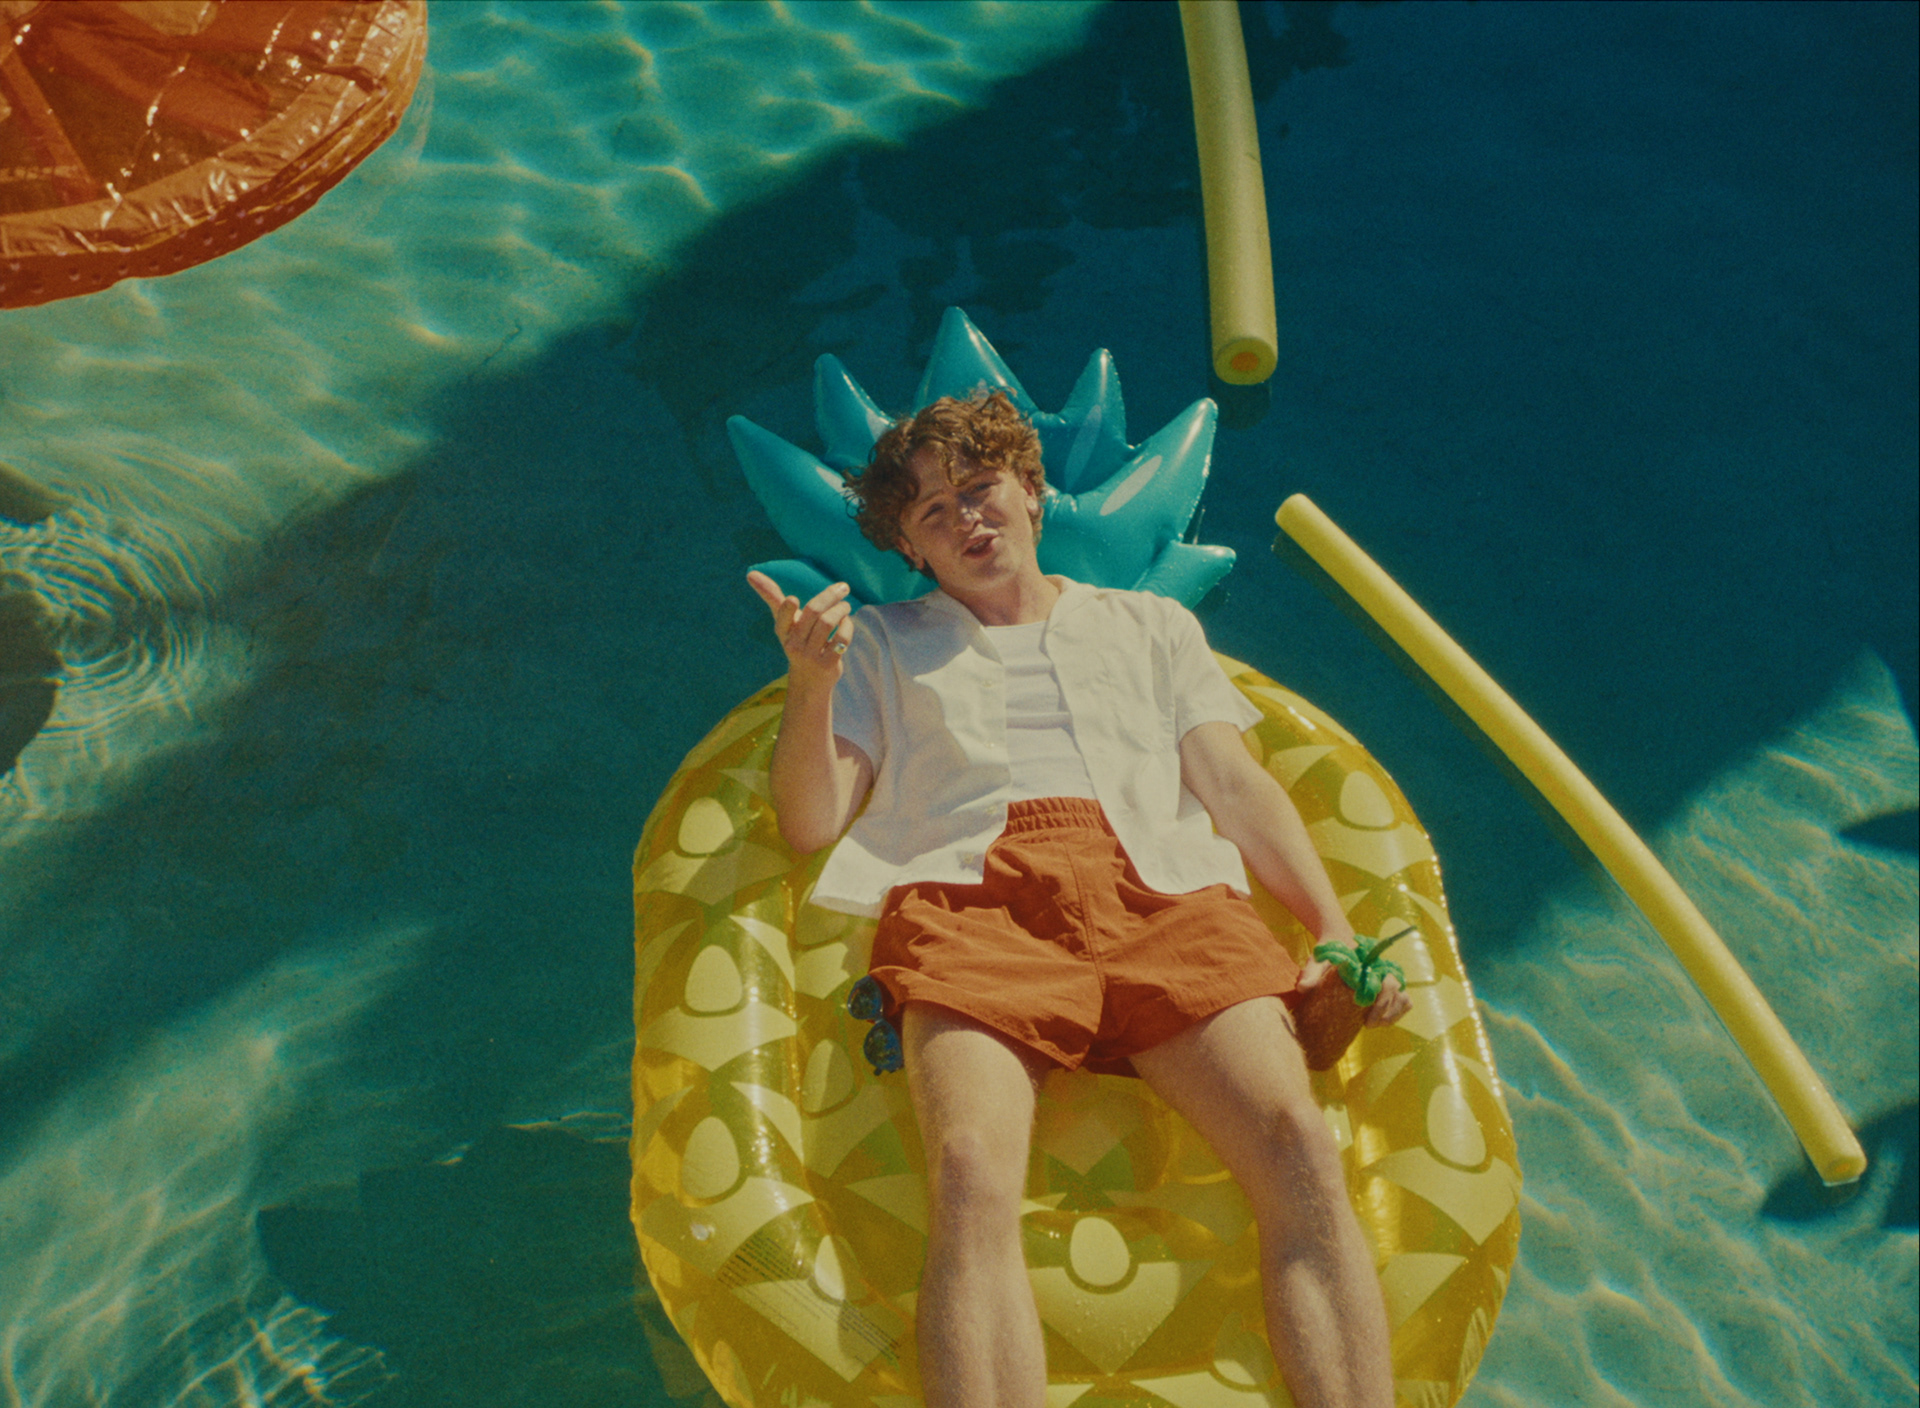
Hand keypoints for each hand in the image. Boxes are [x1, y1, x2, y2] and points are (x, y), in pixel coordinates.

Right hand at [747, 571, 853, 686]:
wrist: (809, 681)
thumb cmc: (797, 641)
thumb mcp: (784, 623)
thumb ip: (771, 597)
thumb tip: (751, 573)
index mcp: (783, 632)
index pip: (782, 619)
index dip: (787, 610)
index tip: (793, 599)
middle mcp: (794, 644)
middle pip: (813, 613)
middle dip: (829, 596)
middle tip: (843, 588)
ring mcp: (811, 655)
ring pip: (828, 623)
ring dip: (841, 609)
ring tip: (846, 606)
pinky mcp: (828, 664)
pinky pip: (841, 639)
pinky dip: (847, 626)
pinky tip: (846, 622)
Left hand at [1297, 939, 1411, 1027]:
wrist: (1338, 940)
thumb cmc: (1329, 952)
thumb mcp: (1318, 960)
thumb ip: (1311, 973)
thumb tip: (1302, 988)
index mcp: (1369, 962)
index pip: (1385, 981)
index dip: (1380, 1002)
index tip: (1366, 1020)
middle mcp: (1383, 968)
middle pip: (1396, 989)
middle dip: (1385, 1010)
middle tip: (1368, 1025)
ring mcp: (1388, 976)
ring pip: (1403, 996)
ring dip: (1393, 1013)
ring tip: (1376, 1025)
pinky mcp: (1389, 985)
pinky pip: (1404, 999)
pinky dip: (1398, 1011)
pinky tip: (1383, 1021)